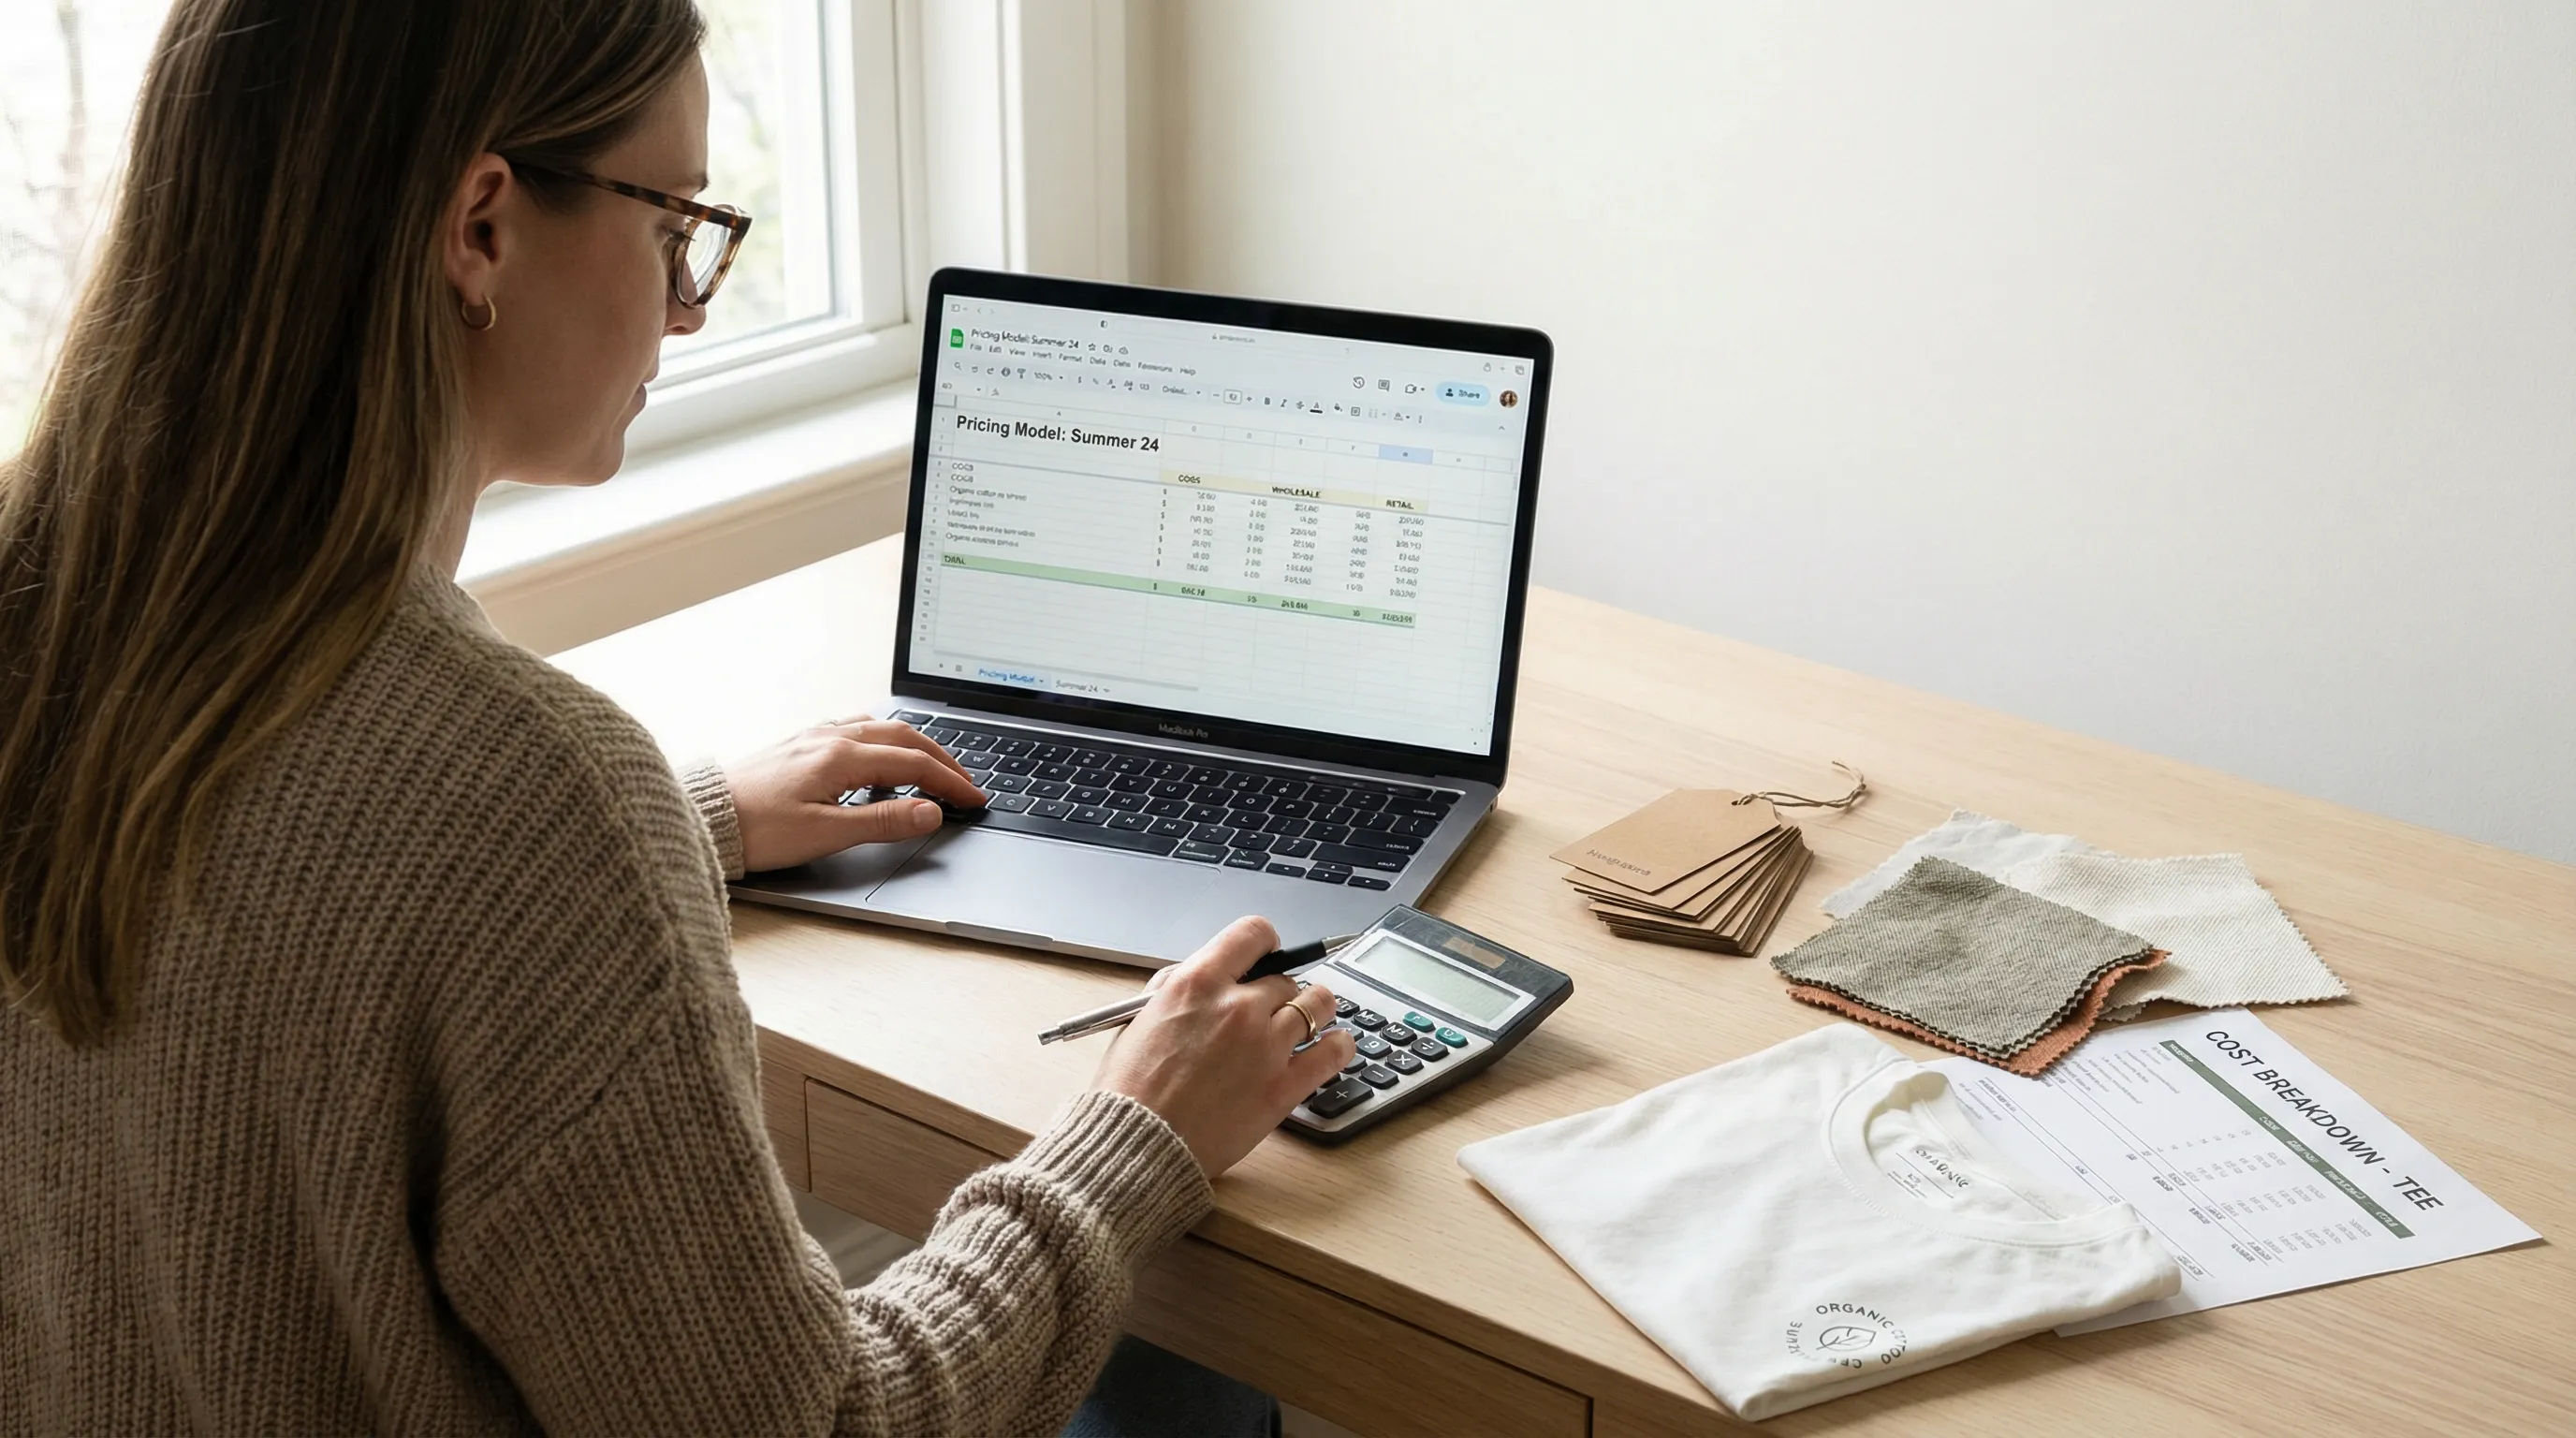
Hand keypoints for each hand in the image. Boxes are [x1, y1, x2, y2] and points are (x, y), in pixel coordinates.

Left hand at [724, 716, 984, 872]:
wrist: (704, 817)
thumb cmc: (757, 830)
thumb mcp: (826, 833)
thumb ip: (883, 821)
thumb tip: (931, 812)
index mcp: (842, 757)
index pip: (915, 765)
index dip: (951, 783)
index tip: (975, 799)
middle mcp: (830, 738)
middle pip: (904, 737)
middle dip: (942, 759)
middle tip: (966, 783)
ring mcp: (813, 736)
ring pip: (880, 727)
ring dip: (914, 745)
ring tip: (932, 767)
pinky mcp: (798, 744)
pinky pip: (853, 729)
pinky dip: (881, 740)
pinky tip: (877, 756)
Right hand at [1090, 916, 1357, 1178]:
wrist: (1138, 1144)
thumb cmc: (1132, 1088)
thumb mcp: (1141, 1017)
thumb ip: (1179, 987)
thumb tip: (1210, 975)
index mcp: (1199, 983)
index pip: (1254, 934)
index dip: (1265, 944)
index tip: (1266, 958)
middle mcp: (1237, 1007)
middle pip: (1285, 978)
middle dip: (1278, 993)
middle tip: (1269, 1012)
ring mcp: (1266, 1046)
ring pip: (1317, 1005)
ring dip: (1314, 1010)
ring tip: (1308, 1022)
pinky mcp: (1284, 1086)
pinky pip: (1333, 1052)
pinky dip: (1339, 1044)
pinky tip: (1335, 1044)